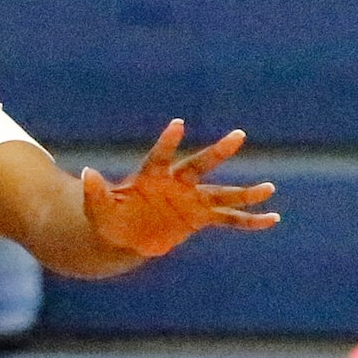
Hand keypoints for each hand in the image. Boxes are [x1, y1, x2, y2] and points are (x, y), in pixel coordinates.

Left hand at [82, 121, 277, 259]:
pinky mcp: (199, 217)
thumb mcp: (98, 209)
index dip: (168, 141)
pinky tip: (271, 219)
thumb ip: (95, 192)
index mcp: (151, 176)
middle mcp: (176, 183)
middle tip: (238, 136)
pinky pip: (229, 219)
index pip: (160, 155)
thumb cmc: (109, 217)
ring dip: (245, 192)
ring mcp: (190, 199)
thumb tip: (86, 173)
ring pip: (222, 193)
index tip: (178, 124)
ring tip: (269, 188)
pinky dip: (249, 220)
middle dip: (217, 152)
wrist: (125, 234)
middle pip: (199, 165)